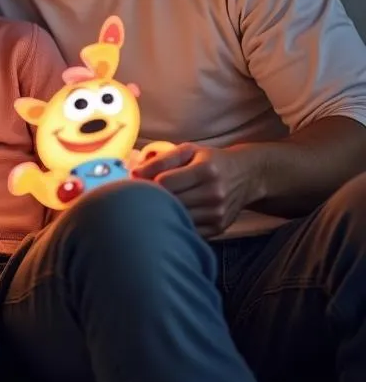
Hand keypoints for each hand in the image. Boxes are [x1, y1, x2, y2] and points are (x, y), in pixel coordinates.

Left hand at [131, 142, 256, 236]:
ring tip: (155, 204)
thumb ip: (161, 160)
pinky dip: (176, 224)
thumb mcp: (188, 150)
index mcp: (205, 170)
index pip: (165, 181)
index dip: (147, 181)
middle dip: (152, 198)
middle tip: (142, 194)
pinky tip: (171, 215)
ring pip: (177, 218)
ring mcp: (217, 214)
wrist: (247, 176)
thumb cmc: (210, 161)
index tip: (139, 180)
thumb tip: (134, 173)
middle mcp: (214, 193)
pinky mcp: (218, 228)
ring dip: (162, 212)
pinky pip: (188, 230)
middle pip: (170, 201)